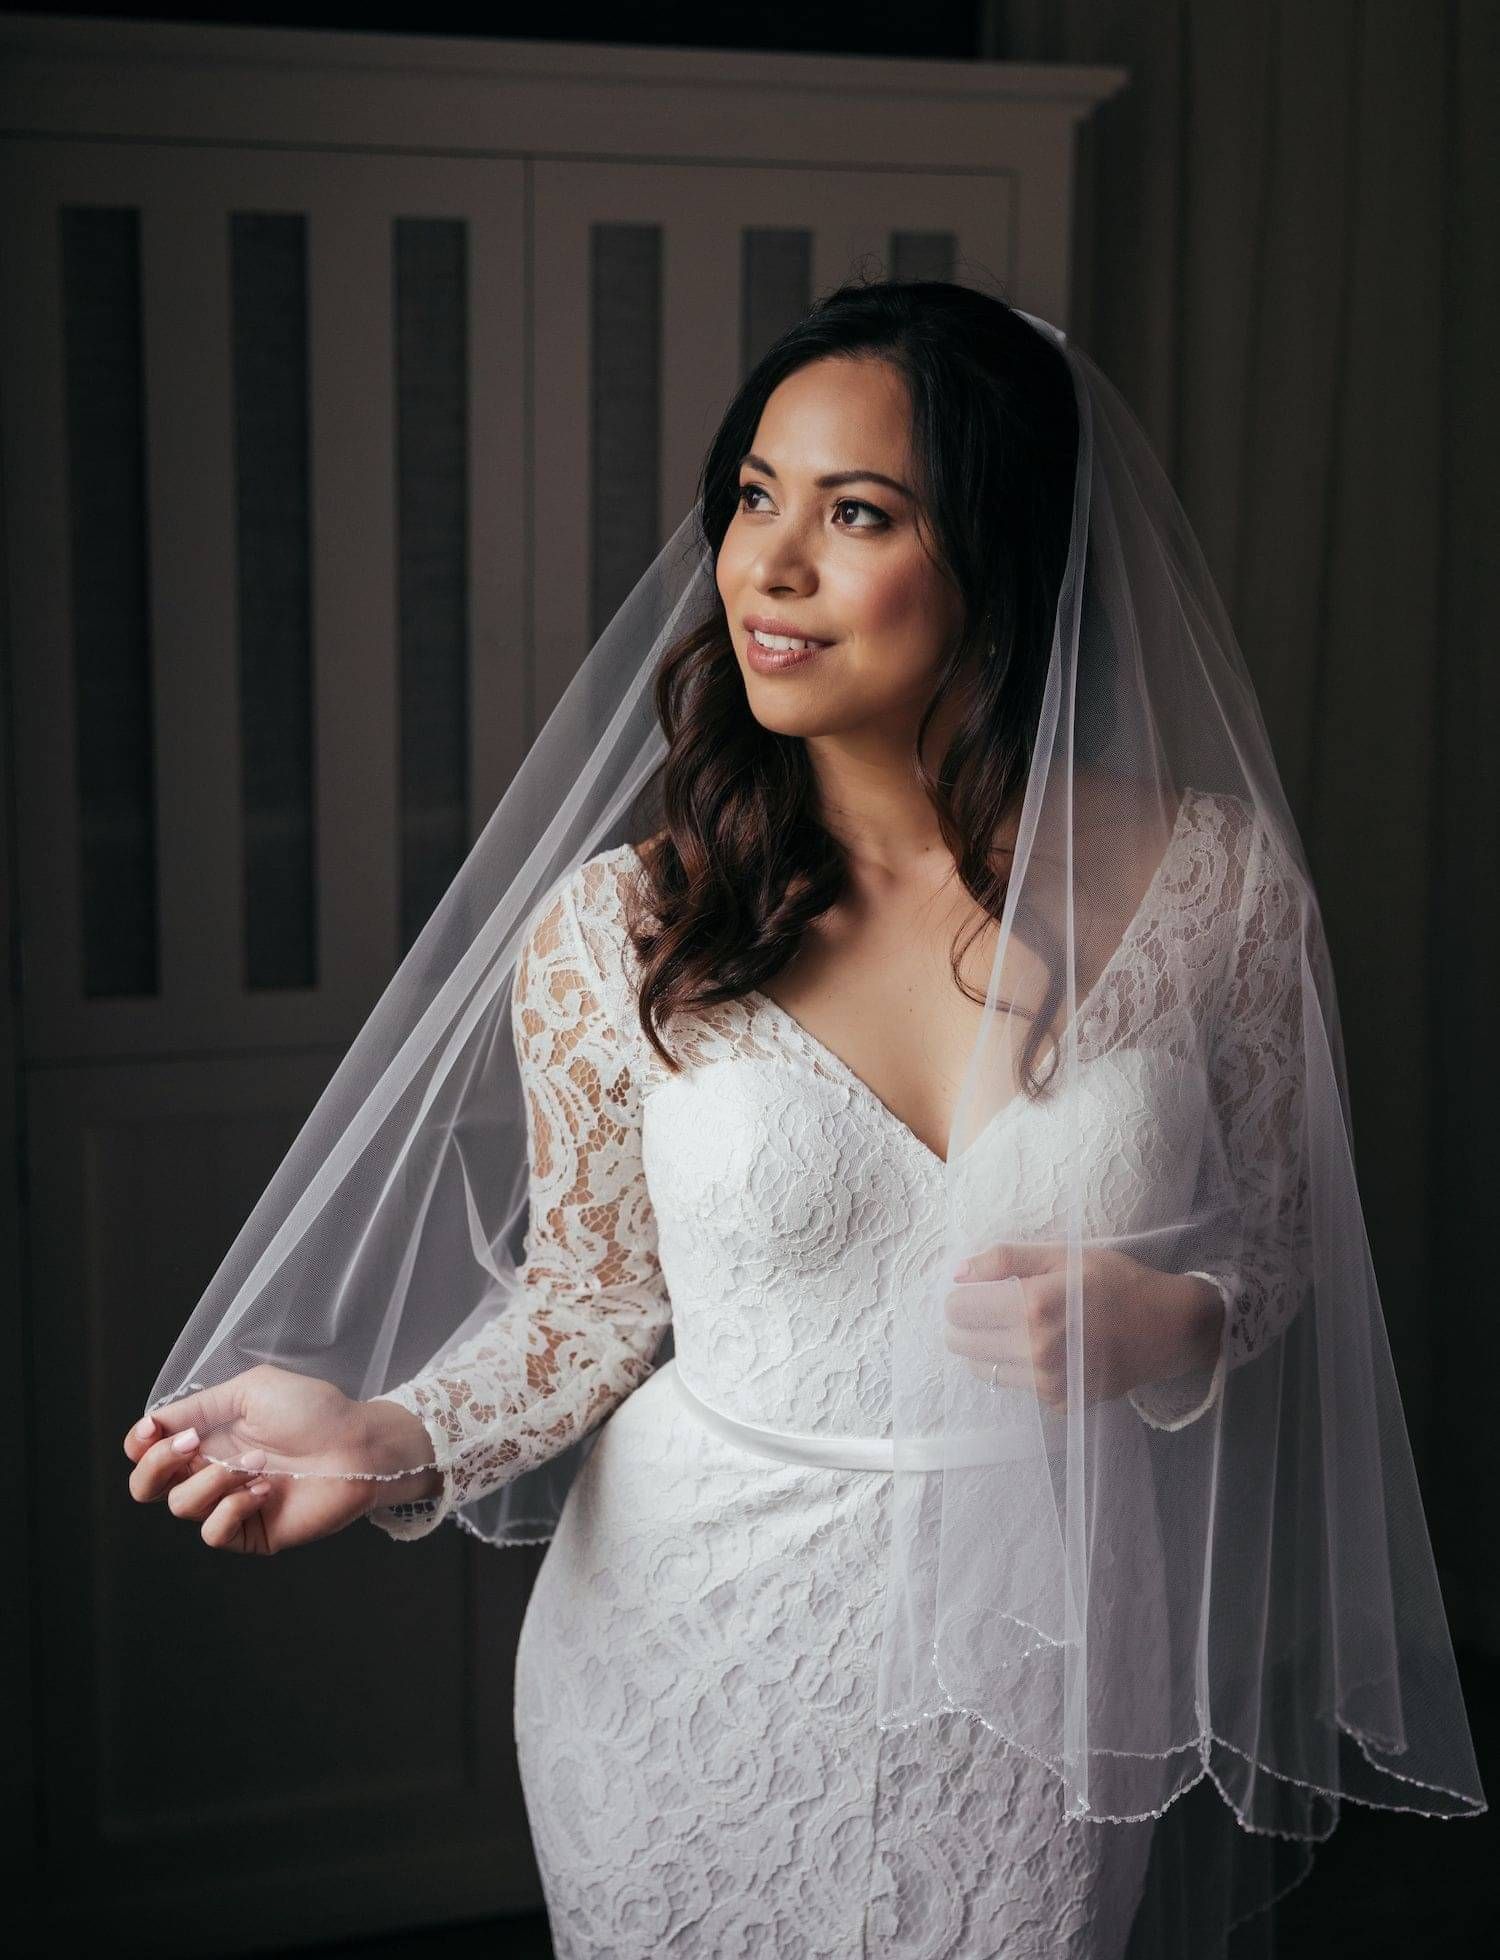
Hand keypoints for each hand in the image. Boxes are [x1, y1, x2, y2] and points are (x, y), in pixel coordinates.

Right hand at [123, 1365, 412, 1554]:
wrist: (359, 1444)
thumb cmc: (314, 1411)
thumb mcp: (251, 1390)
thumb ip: (199, 1405)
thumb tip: (152, 1422)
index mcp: (206, 1436)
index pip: (146, 1450)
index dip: (139, 1443)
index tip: (154, 1430)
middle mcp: (211, 1471)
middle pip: (146, 1485)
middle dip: (157, 1464)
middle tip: (193, 1444)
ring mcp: (229, 1503)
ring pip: (181, 1506)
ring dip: (214, 1478)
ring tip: (257, 1461)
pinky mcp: (250, 1532)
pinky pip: (214, 1533)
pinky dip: (233, 1508)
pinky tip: (266, 1489)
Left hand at [942, 1242, 1224, 1409]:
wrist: (1168, 1328)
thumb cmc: (1115, 1281)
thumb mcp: (1063, 1255)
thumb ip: (1006, 1260)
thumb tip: (958, 1273)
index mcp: (1033, 1307)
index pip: (958, 1309)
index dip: (962, 1295)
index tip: (978, 1289)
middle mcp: (1036, 1350)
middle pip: (961, 1342)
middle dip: (966, 1323)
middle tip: (990, 1308)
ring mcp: (1047, 1383)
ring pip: (982, 1369)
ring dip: (986, 1347)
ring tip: (1013, 1328)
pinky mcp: (1058, 1402)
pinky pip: (1015, 1385)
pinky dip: (1016, 1368)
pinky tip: (1042, 1349)